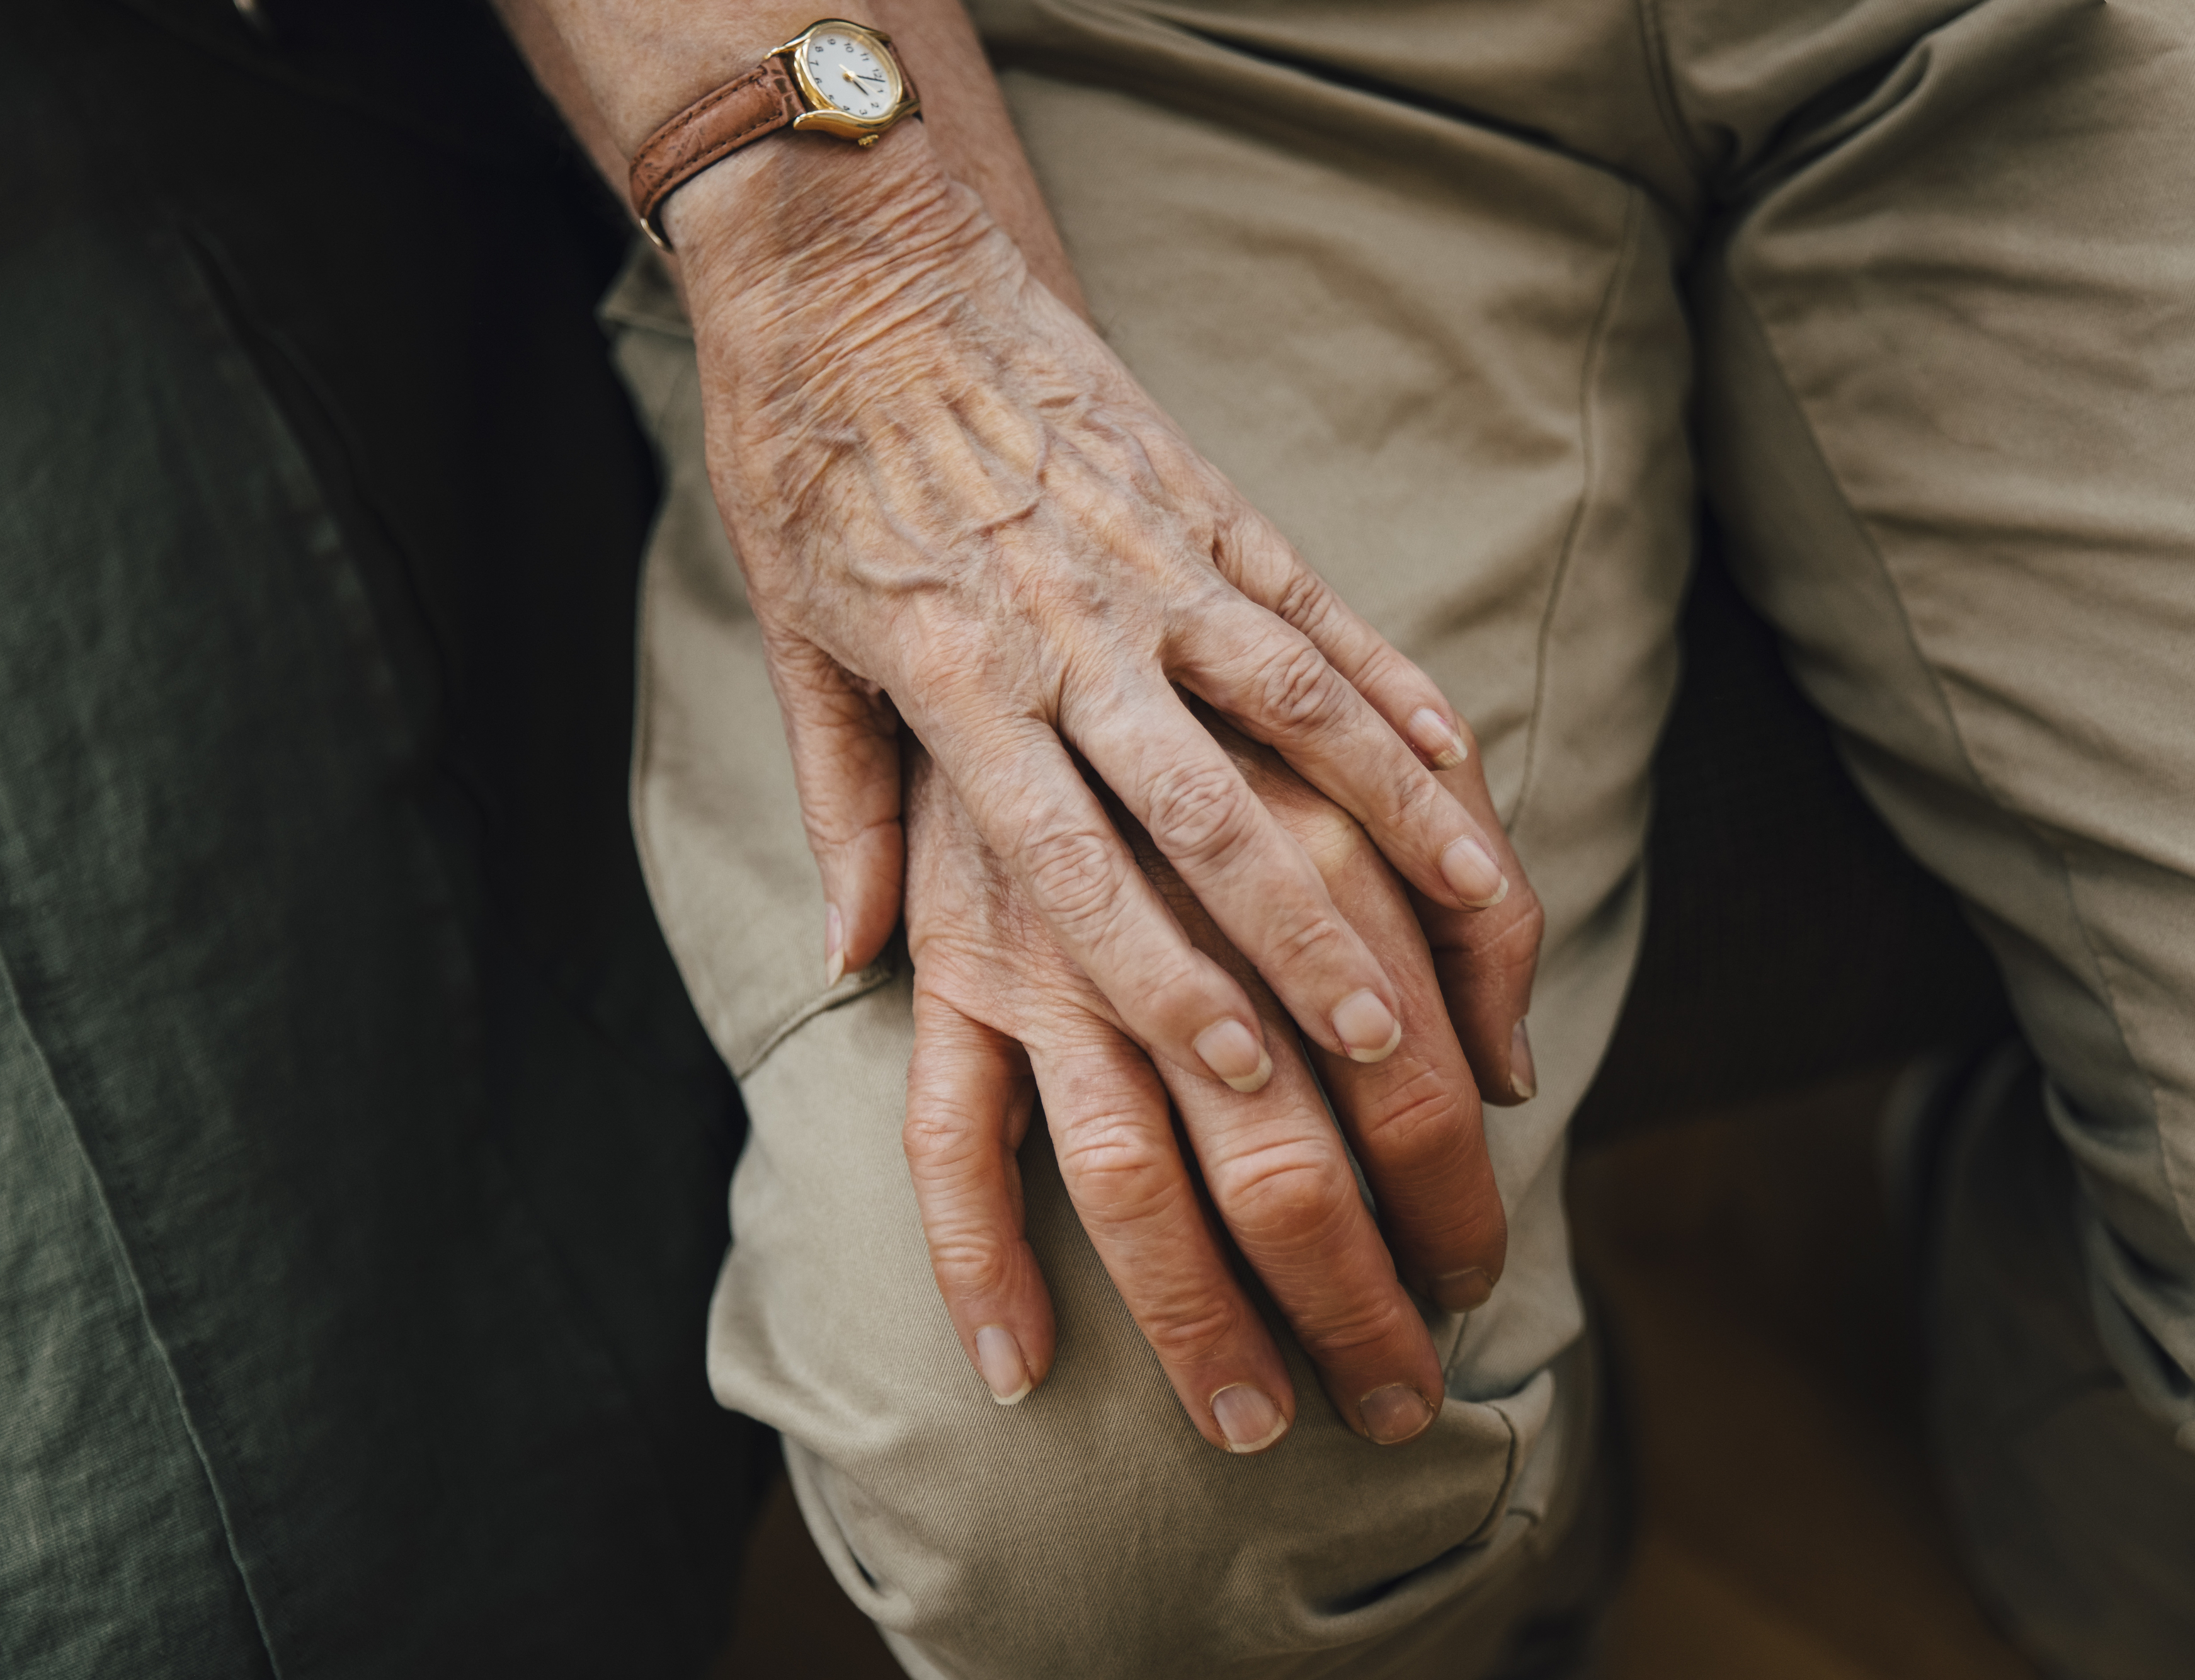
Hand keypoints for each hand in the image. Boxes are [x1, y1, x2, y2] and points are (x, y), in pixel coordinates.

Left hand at [664, 123, 1538, 1104]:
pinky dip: (1395, 695)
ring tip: (1477, 916)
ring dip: (1393, 819)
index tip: (1236, 1069)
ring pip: (1301, 709)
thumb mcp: (795, 638)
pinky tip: (1460, 768)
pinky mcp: (1208, 500)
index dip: (1157, 973)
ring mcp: (1154, 562)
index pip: (1070, 862)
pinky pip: (1323, 614)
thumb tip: (853, 959)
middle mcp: (1071, 631)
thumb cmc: (810, 463)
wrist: (856, 263)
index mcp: (959, 681)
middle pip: (1205, 809)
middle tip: (1383, 1046)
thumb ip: (844, 806)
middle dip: (1300, 934)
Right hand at [900, 718, 1520, 1451]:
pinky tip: (1014, 1372)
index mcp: (1308, 854)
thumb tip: (1510, 1070)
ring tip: (1257, 1427)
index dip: (1453, 1206)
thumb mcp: (1391, 758)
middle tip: (1397, 1404)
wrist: (1000, 552)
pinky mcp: (956, 971)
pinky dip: (975, 1258)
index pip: (1412, 1083)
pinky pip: (949, 1139)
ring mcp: (1055, 954)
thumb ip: (1473, 900)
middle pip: (1286, 1162)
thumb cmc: (1231, 689)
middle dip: (1352, 1302)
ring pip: (1132, 1178)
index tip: (1474, 1288)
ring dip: (1197, 1317)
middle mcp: (1182, 920)